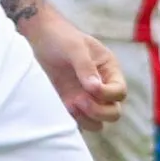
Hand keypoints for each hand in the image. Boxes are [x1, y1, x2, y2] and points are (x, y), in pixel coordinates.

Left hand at [27, 13, 126, 129]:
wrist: (39, 38)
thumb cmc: (61, 37)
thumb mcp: (74, 47)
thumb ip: (85, 66)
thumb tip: (95, 88)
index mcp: (109, 70)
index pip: (120, 92)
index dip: (108, 94)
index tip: (91, 89)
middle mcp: (101, 87)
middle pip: (113, 112)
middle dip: (99, 111)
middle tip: (79, 100)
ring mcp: (86, 98)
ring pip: (98, 123)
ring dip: (86, 119)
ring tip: (71, 104)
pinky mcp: (71, 105)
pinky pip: (79, 123)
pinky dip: (74, 121)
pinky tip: (63, 107)